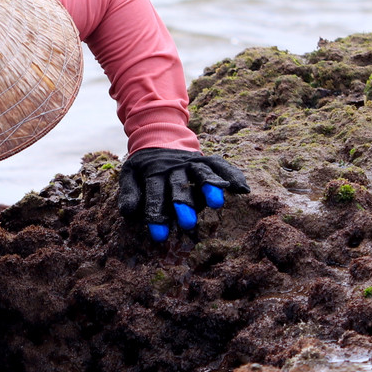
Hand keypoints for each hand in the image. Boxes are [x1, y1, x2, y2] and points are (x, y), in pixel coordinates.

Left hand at [117, 148, 249, 240]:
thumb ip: (129, 193)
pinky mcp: (206, 158)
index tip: (159, 235)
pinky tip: (242, 189)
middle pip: (179, 185)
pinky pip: (221, 165)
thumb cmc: (143, 166)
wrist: (159, 136)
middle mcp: (174, 165)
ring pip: (201, 173)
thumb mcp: (130, 175)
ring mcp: (192, 161)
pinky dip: (232, 175)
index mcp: (153, 170)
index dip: (156, 213)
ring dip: (209, 187)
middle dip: (183, 204)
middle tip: (187, 223)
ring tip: (217, 202)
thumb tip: (129, 213)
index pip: (154, 192)